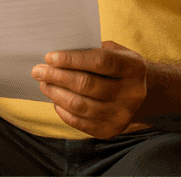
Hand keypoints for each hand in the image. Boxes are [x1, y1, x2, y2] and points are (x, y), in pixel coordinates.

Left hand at [32, 40, 147, 138]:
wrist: (142, 94)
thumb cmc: (117, 66)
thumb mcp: (112, 51)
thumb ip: (89, 49)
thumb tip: (55, 53)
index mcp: (133, 68)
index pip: (100, 62)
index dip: (72, 59)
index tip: (49, 57)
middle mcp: (132, 93)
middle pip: (87, 85)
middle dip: (56, 76)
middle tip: (38, 71)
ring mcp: (122, 115)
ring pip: (80, 105)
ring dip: (55, 93)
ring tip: (43, 83)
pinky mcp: (110, 130)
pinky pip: (78, 122)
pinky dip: (62, 110)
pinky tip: (55, 99)